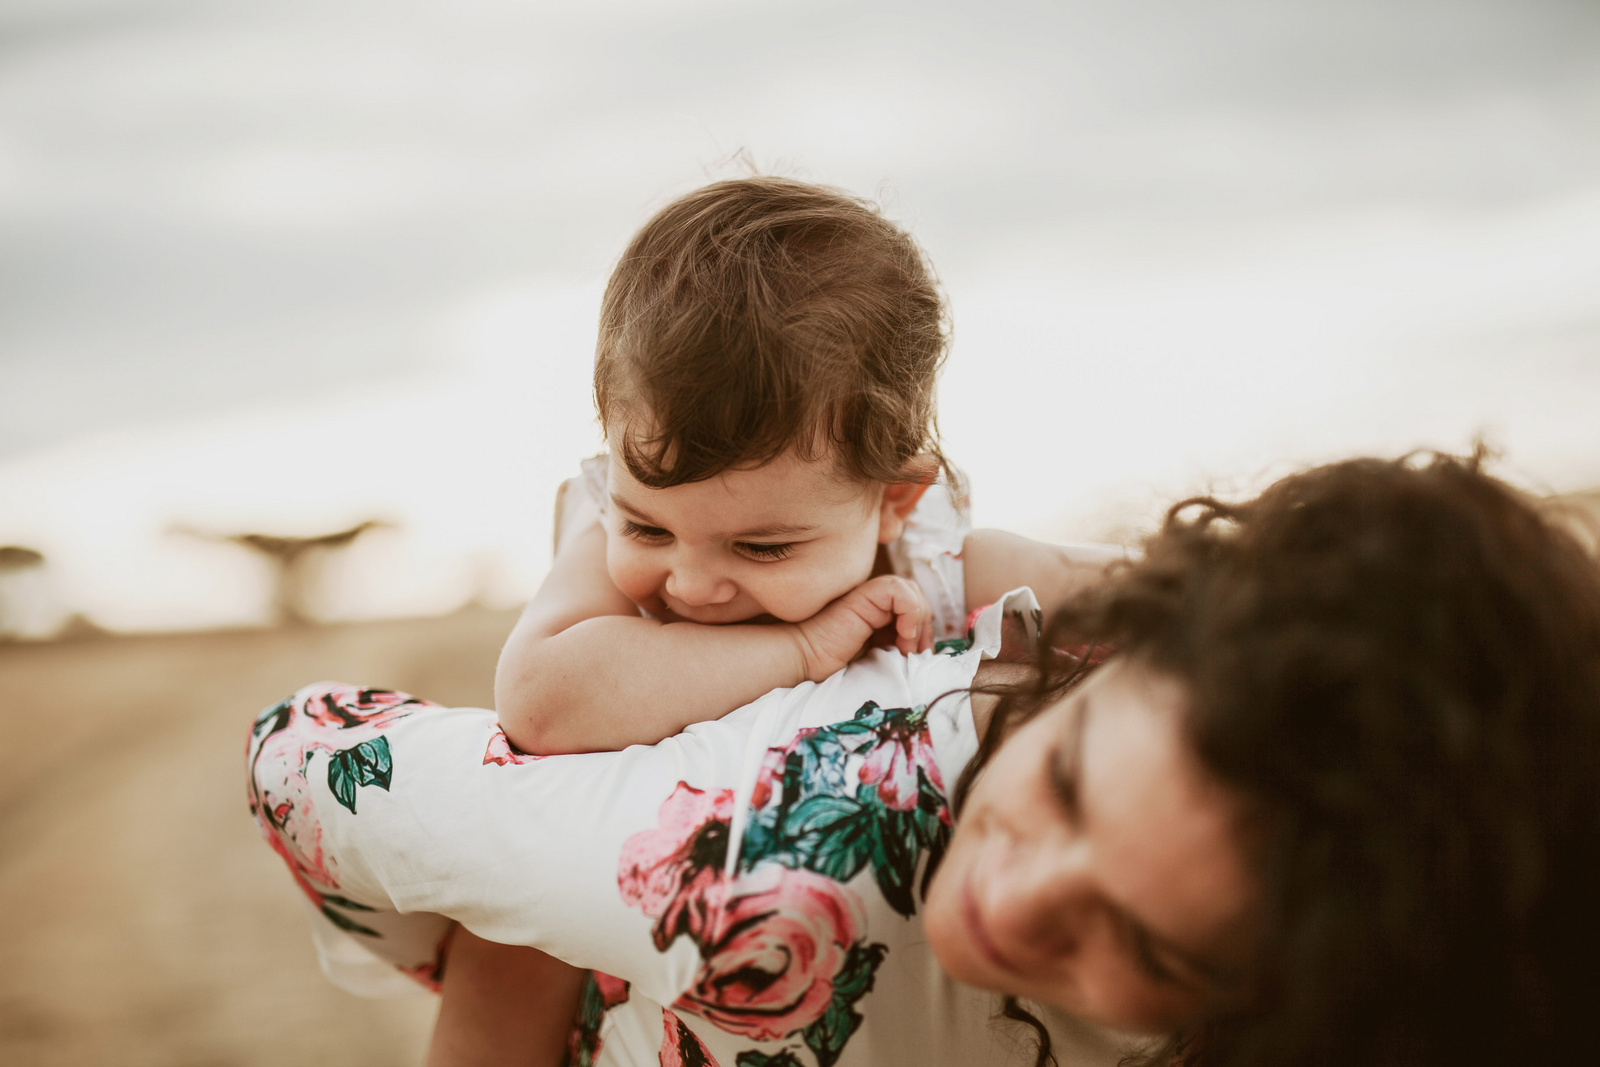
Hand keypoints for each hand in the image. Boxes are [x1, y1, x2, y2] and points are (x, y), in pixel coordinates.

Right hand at [789, 575, 932, 682]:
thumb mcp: (878, 656)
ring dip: (918, 620)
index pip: (916, 606)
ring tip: (905, 647)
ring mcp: (869, 595)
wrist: (806, 660)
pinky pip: (898, 590)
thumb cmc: (834, 664)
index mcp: (878, 613)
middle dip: (925, 625)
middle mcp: (875, 600)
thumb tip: (927, 651)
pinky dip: (909, 610)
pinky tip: (902, 634)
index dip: (924, 629)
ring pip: (911, 590)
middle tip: (917, 652)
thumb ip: (896, 646)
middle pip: (917, 596)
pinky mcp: (863, 595)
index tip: (919, 656)